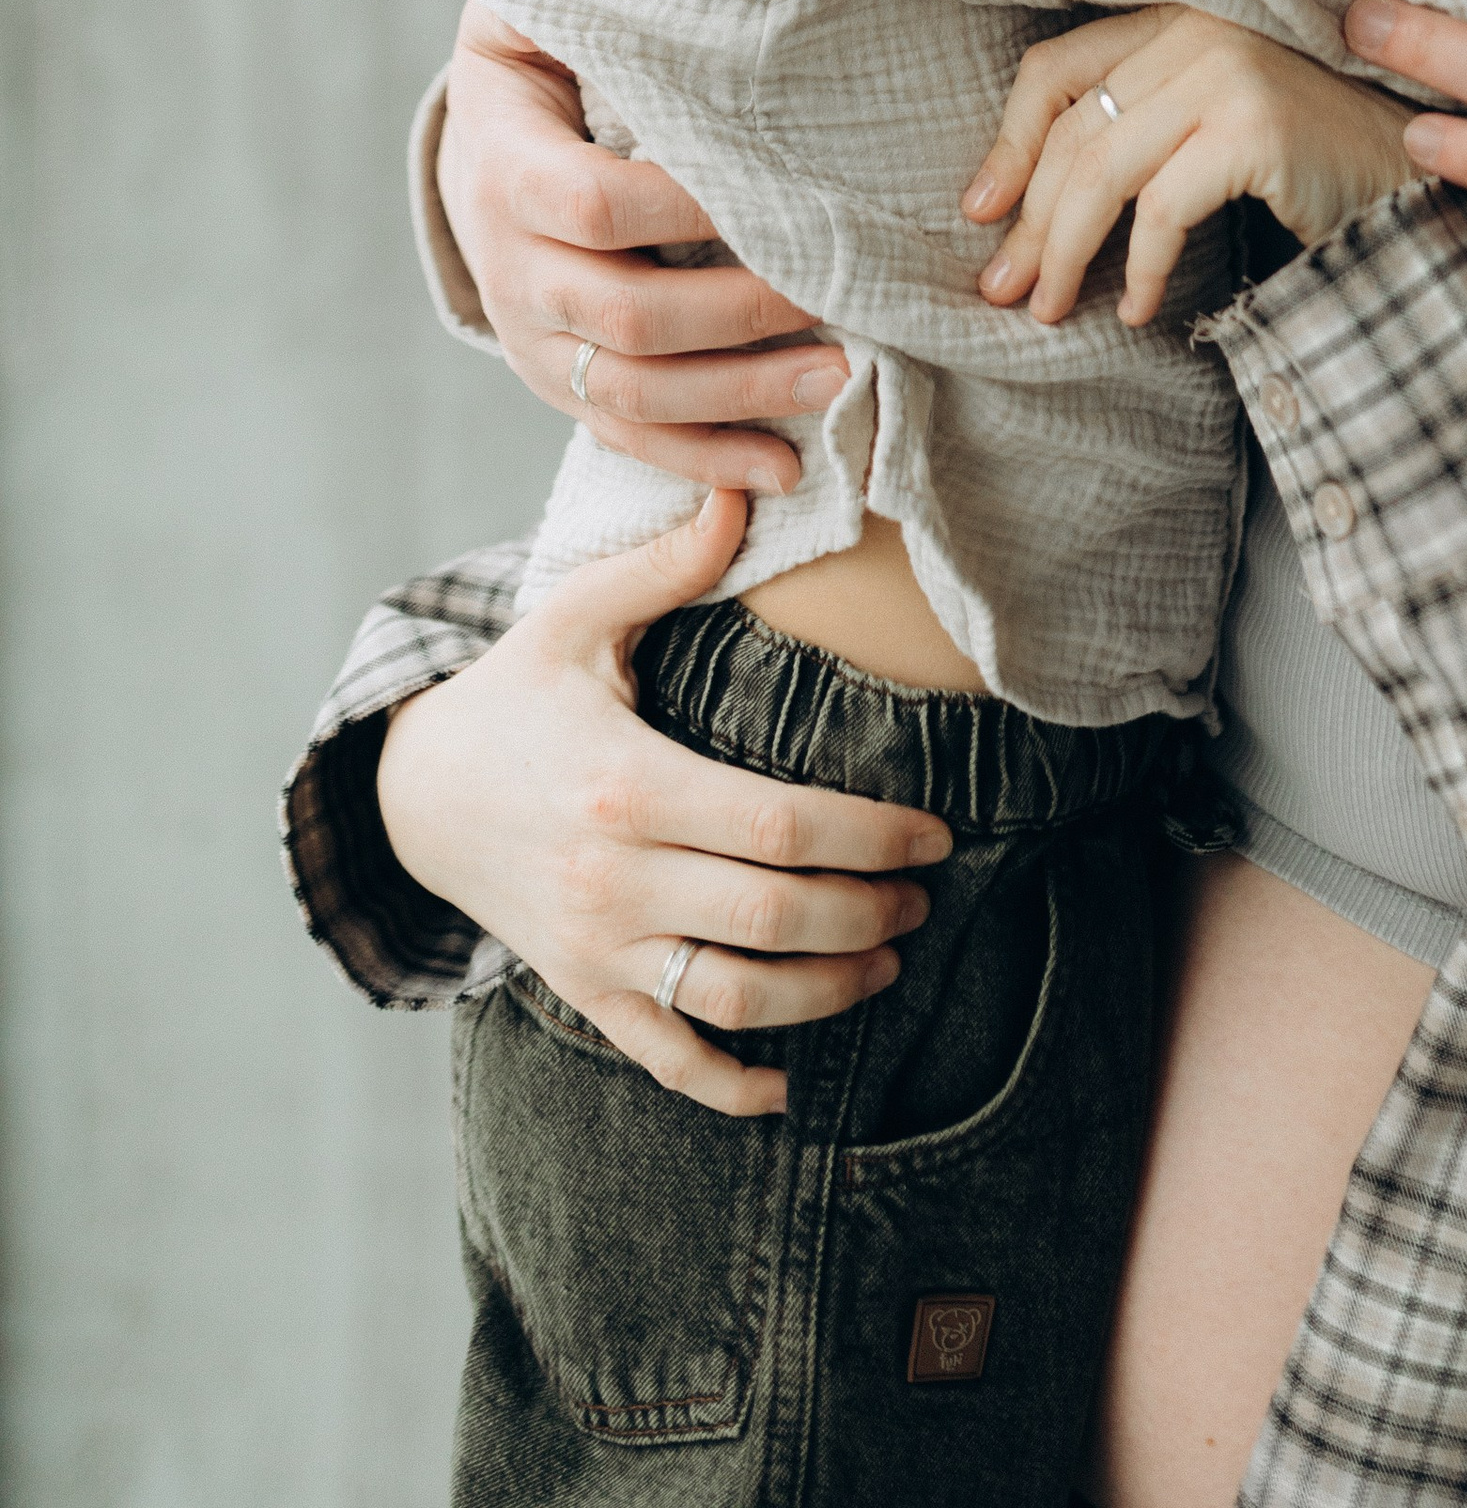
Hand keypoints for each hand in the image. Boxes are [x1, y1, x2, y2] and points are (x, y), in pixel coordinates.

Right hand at [375, 492, 946, 1116]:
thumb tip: (738, 493)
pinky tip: (786, 1090)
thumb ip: (664, 565)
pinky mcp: (580, 990)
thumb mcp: (575, 620)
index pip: (780, 825)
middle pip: (773, 918)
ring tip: (886, 960)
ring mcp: (594, 947)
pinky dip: (726, 1085)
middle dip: (867, 913)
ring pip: (731, 999)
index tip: (935, 833)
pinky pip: (661, 1058)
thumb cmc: (516, 696)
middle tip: (925, 896)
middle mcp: (614, 878)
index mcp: (628, 785)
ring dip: (824, 996)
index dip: (871, 837)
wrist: (414, 794)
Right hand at [441, 0, 850, 490]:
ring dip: (739, 394)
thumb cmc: (541, 59)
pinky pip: (627, 435)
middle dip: (740, 315)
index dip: (683, 208)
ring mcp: (533, 339)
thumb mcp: (537, 12)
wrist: (481, 143)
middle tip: (836, 297)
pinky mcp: (561, 382)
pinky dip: (704, 459)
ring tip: (835, 378)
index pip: (596, 205)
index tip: (778, 192)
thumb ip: (588, 1)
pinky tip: (781, 466)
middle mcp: (511, 270)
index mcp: (507, 172)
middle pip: (628, 315)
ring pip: (633, 391)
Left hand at [965, 9, 1414, 324]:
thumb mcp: (1206, 130)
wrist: (1416, 178)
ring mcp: (1229, 71)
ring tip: (1051, 309)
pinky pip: (1163, 209)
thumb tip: (1011, 212)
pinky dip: (1140, 269)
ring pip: (1104, 171)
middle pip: (1074, 131)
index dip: (1007, 144)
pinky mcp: (1256, 125)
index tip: (980, 212)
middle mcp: (1198, 28)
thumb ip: (1135, 134)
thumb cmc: (1307, 162)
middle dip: (1029, 221)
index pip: (1055, 68)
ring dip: (1066, 252)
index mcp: (1175, 17)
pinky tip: (1136, 310)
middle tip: (1005, 290)